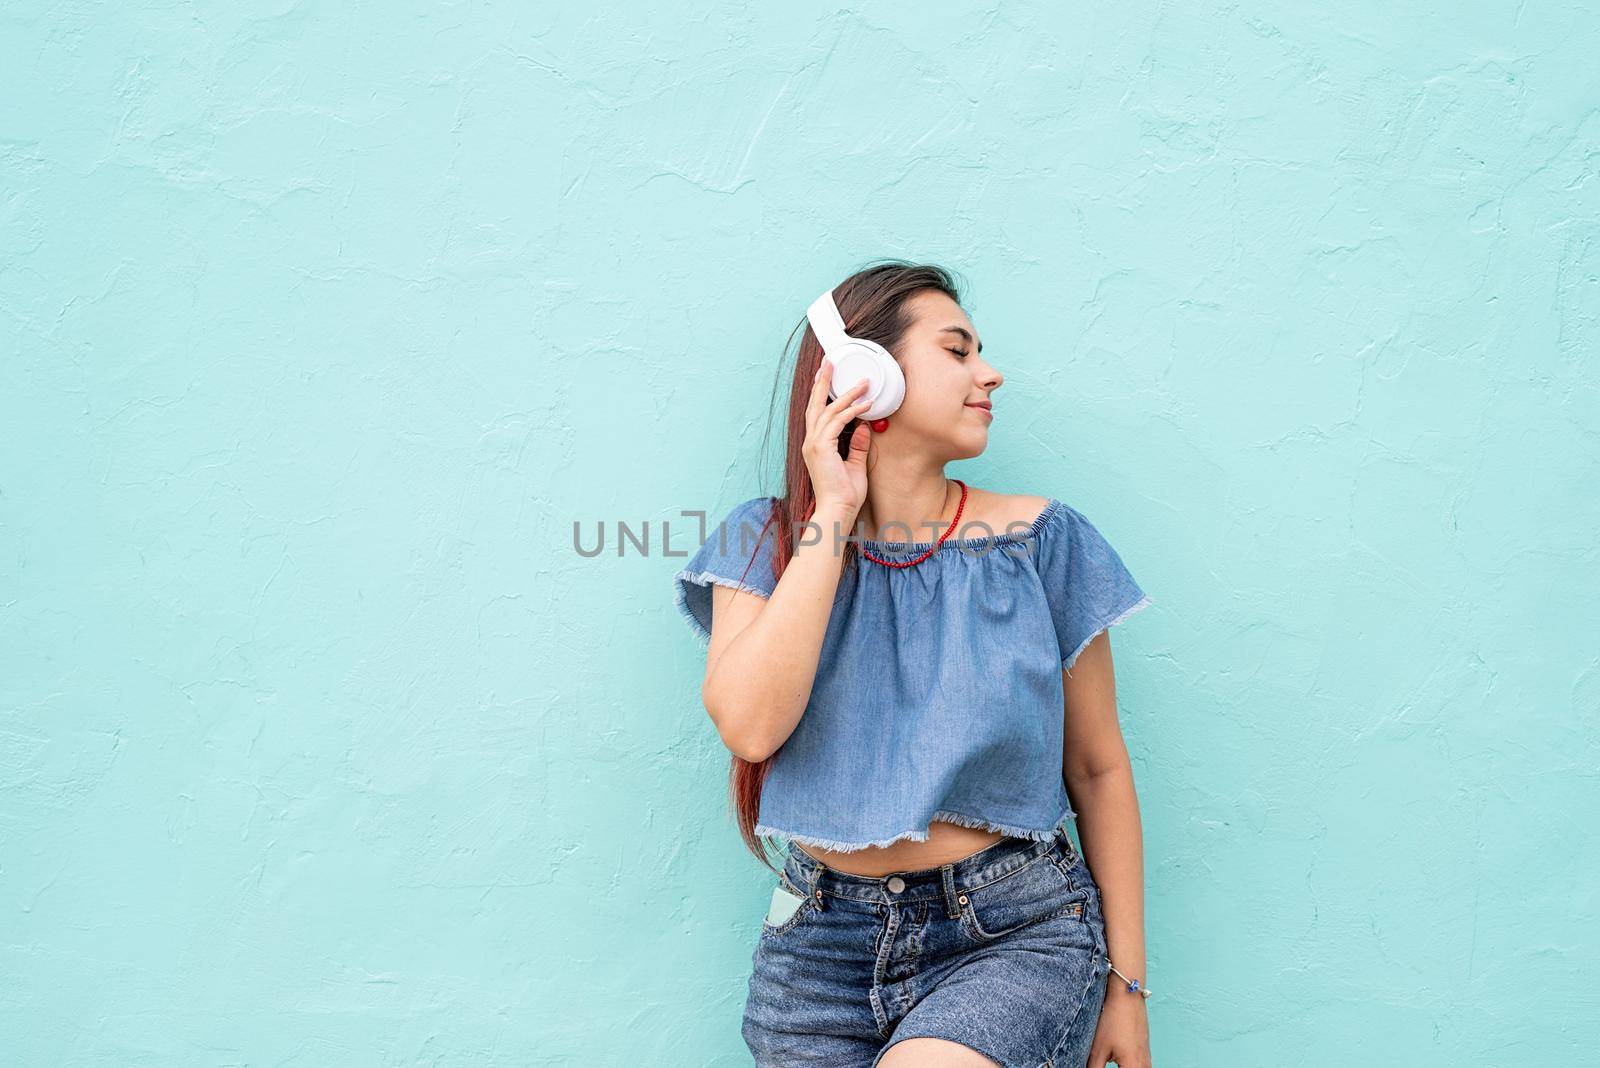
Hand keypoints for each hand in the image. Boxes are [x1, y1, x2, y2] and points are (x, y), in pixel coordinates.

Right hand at [801, 360, 872, 517]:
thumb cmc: (845, 495)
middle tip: (830, 362)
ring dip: (847, 394)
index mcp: (816, 446)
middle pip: (815, 405)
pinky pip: (837, 422)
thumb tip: (862, 427)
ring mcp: (814, 444)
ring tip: (863, 383)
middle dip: (823, 382)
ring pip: (829, 410)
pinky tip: (865, 405)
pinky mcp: (821, 448)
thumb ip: (857, 446)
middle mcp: (811, 442)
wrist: (837, 511)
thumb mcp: (854, 465)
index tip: (828, 377)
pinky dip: (851, 411)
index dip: (822, 394)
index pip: (817, 413)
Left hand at [1087, 980, 1150, 1067]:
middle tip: (1100, 1065)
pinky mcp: (1145, 1050)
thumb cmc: (1112, 1019)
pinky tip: (1116, 1062)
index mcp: (1134, 1067)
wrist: (1127, 994)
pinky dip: (1129, 1066)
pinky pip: (1140, 1066)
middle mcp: (1145, 1065)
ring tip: (1107, 1062)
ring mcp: (1147, 1057)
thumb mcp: (1097, 1048)